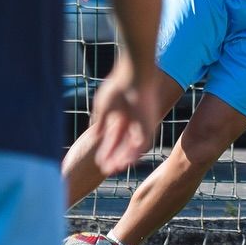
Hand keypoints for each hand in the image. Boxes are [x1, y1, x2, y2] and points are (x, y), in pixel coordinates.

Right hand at [88, 57, 158, 173]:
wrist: (135, 75)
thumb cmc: (118, 86)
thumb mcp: (104, 107)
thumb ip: (101, 123)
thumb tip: (96, 136)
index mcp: (122, 115)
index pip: (114, 137)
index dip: (106, 149)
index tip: (99, 161)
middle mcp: (133, 121)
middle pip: (124, 144)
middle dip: (114, 156)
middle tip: (106, 170)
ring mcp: (142, 123)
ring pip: (134, 145)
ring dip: (124, 157)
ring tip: (114, 169)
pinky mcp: (149, 123)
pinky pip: (143, 143)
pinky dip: (135, 153)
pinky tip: (126, 162)